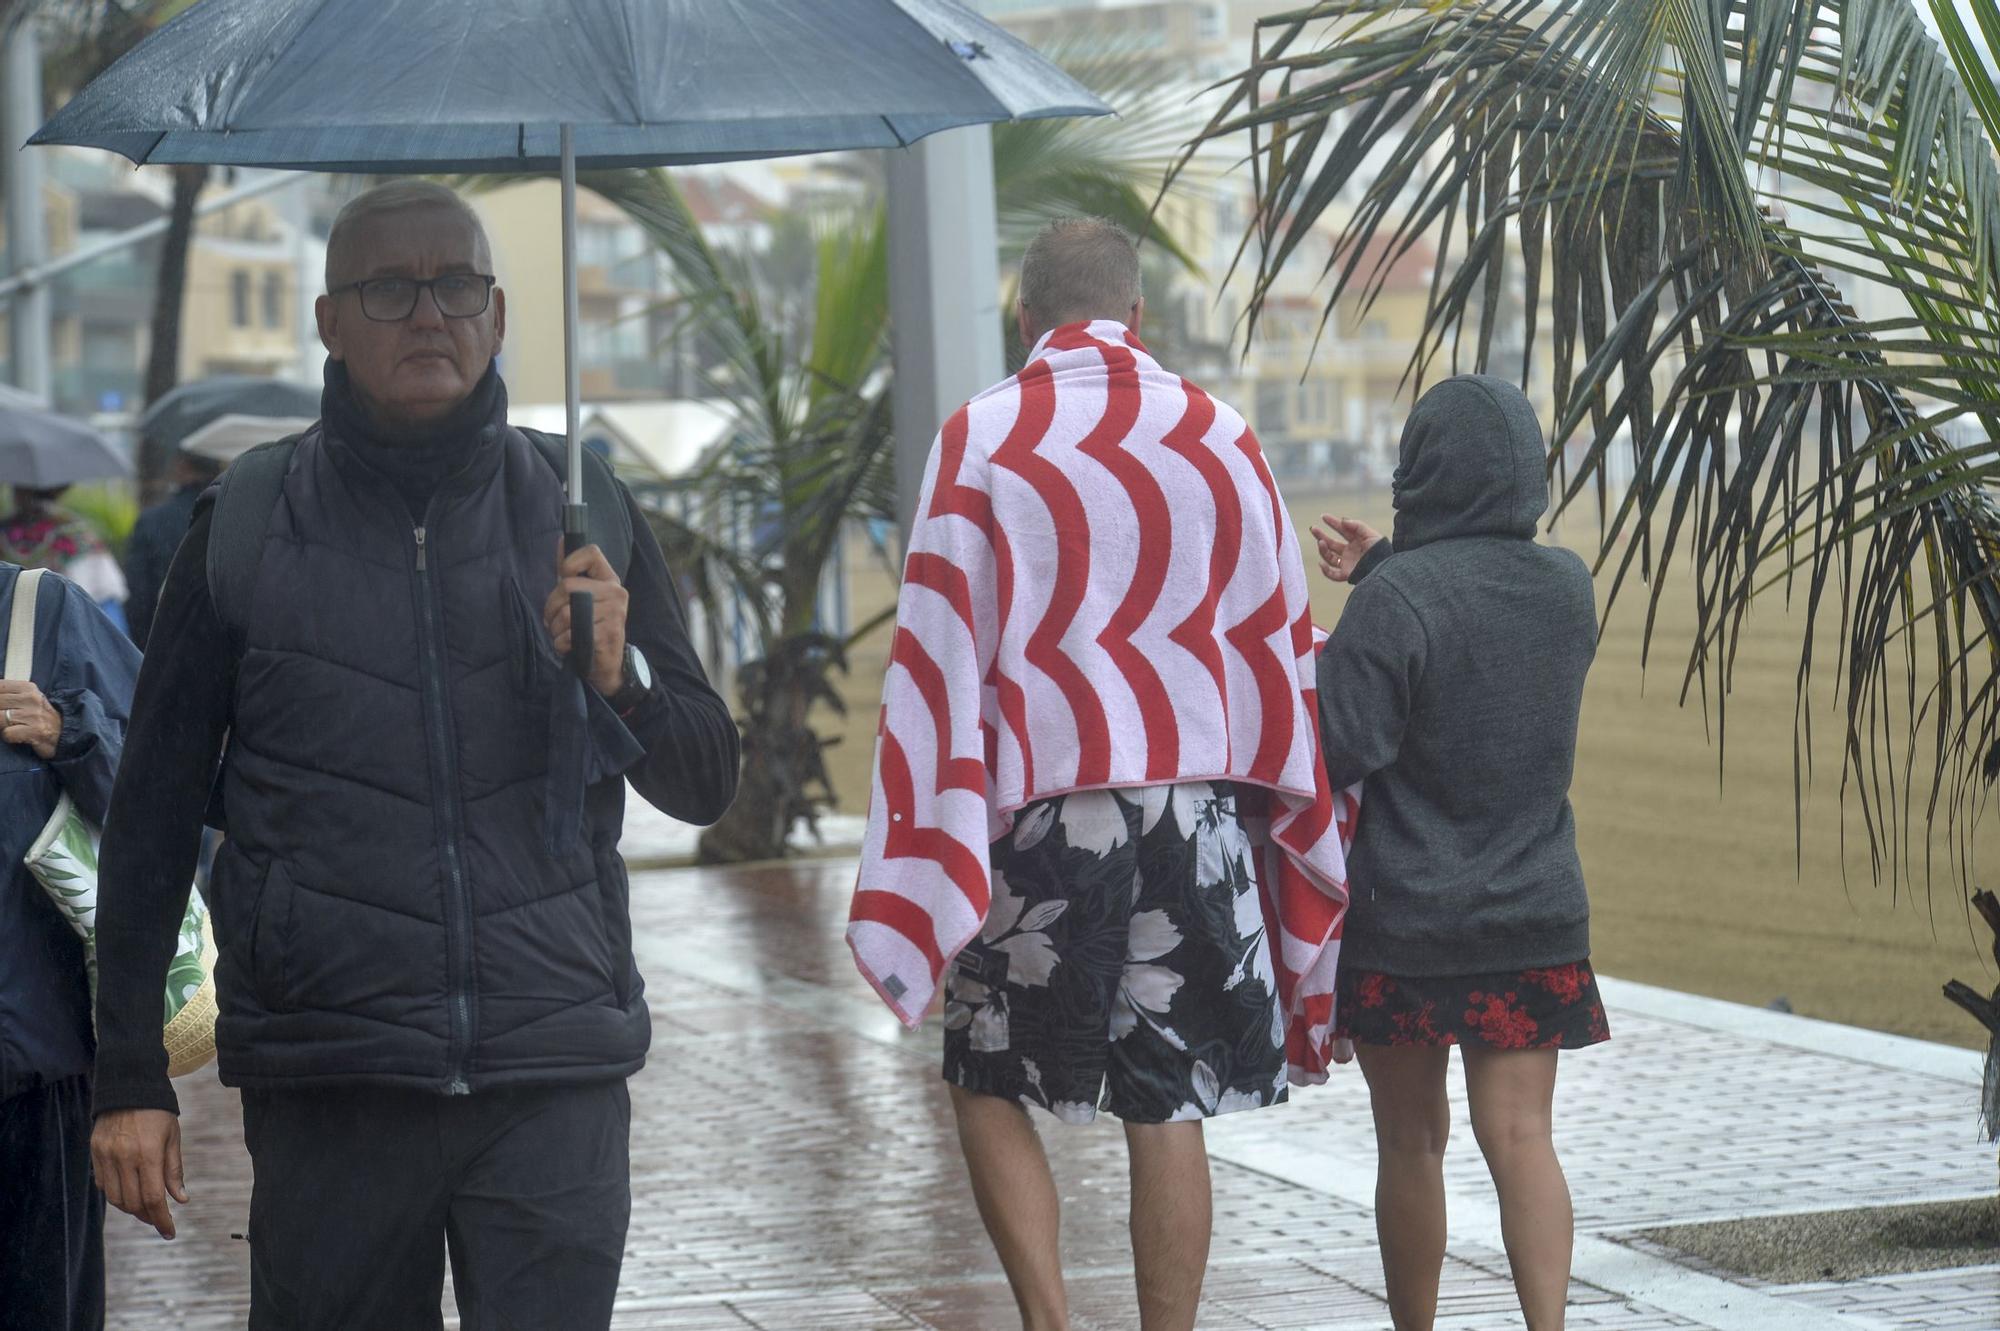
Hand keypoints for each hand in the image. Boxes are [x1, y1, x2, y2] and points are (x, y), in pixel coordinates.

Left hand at [0, 679, 61, 758]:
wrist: (64, 733)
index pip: (0, 686)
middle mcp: (32, 699)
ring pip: (0, 718)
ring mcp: (34, 715)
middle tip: (5, 718)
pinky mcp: (35, 731)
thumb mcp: (28, 699)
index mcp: (28, 688)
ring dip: (1, 725)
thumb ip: (9, 695)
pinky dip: (9, 736)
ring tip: (11, 726)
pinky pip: (7, 734)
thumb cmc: (40, 716)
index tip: (3, 706)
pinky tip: (17, 735)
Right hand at [91, 1108, 186, 1239]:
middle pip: (133, 1202)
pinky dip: (117, 1195)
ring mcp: (106, 1156)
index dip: (161, 1219)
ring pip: (116, 1198)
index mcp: (148, 1153)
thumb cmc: (157, 1113)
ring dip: (131, 1209)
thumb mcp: (172, 1138)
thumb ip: (174, 1171)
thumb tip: (180, 1199)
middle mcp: (124, 1157)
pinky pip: (104, 1185)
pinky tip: (129, 1194)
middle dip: (148, 1217)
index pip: (153, 1198)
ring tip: (146, 1210)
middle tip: (159, 1221)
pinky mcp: (95, 1153)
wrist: (128, 1088)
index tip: (169, 1232)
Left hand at [544, 540, 629, 697]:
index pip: (591, 552)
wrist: (607, 666)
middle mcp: (616, 593)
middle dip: (551, 607)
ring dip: (555, 629)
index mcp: (609, 580)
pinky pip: (569, 634)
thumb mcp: (582, 597)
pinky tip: (570, 647)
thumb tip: (562, 539)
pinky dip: (561, 644)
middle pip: (567, 586)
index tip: (563, 578)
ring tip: (563, 635)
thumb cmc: (590, 628)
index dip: (569, 562)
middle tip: (553, 621)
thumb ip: (571, 571)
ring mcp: (615, 614)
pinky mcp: (608, 635)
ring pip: (565, 613)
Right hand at [1311, 515, 1384, 583]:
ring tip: (1321, 542)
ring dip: (1323, 550)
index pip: (1342, 530)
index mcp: (1357, 541)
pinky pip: (1333, 574)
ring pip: (1330, 558)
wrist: (1384, 568)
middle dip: (1321, 535)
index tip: (1323, 516)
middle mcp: (1350, 552)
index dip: (1333, 523)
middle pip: (1332, 543)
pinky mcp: (1347, 574)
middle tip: (1313, 529)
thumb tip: (1342, 520)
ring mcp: (1348, 563)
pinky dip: (1325, 570)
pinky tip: (1321, 563)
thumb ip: (1357, 525)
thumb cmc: (1380, 550)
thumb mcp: (1371, 534)